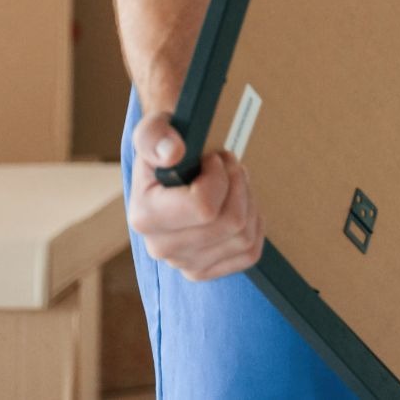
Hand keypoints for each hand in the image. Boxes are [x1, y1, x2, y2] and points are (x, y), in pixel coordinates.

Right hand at [127, 113, 264, 281]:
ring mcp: (182, 263)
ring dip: (248, 201)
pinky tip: (240, 206)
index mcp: (145, 216)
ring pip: (243, 236)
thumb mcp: (156, 128)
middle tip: (229, 165)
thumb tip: (173, 153)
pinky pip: (249, 253)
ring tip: (233, 183)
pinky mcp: (203, 270)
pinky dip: (255, 225)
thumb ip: (156, 135)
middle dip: (238, 185)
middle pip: (231, 222)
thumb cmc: (167, 145)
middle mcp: (160, 247)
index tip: (213, 158)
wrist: (170, 165)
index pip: (204, 208)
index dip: (220, 176)